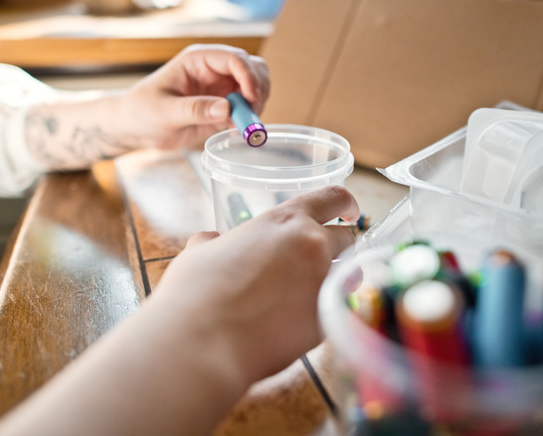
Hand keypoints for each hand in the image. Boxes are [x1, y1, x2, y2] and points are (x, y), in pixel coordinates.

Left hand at [117, 44, 269, 148]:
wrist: (135, 127)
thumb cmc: (142, 111)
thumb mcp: (165, 111)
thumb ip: (195, 109)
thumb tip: (225, 109)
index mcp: (199, 60)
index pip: (235, 59)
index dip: (248, 77)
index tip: (251, 100)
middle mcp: (214, 71)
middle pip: (253, 68)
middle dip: (259, 89)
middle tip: (253, 114)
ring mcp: (221, 89)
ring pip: (256, 87)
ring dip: (257, 105)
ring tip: (244, 125)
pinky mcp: (224, 108)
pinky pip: (247, 109)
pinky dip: (249, 119)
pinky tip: (237, 131)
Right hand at [151, 186, 359, 383]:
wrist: (202, 345)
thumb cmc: (195, 293)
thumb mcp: (200, 252)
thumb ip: (215, 242)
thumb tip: (210, 241)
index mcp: (286, 222)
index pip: (333, 198)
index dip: (345, 204)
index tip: (348, 211)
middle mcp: (313, 248)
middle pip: (346, 239)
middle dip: (337, 247)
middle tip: (317, 260)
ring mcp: (323, 286)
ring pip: (348, 277)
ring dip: (336, 280)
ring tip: (309, 294)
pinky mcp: (325, 323)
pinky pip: (332, 312)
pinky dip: (320, 314)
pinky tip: (294, 325)